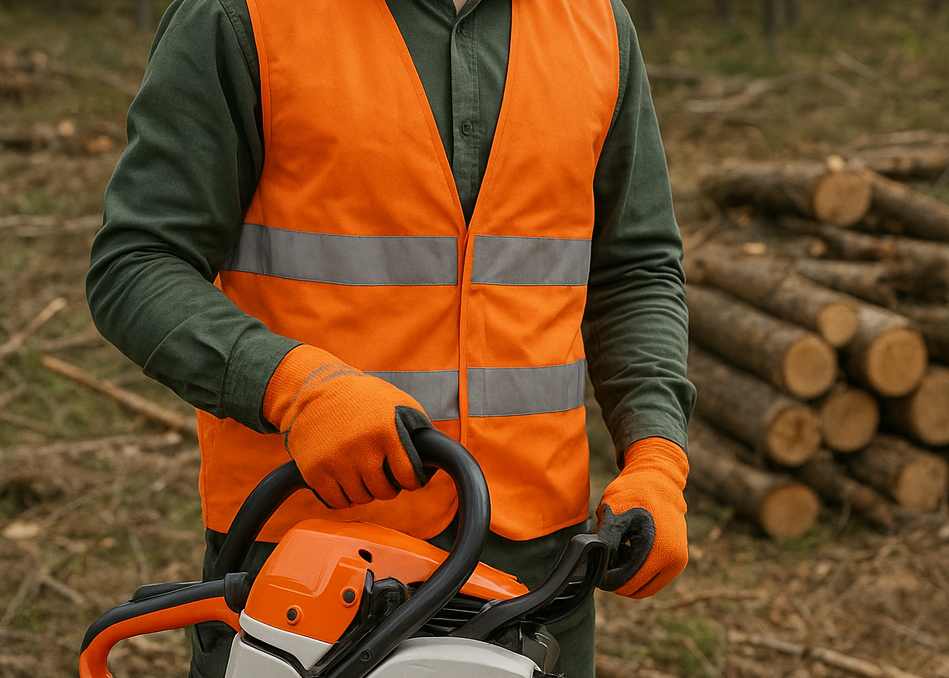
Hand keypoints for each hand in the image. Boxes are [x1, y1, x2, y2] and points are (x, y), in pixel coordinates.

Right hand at [263, 345, 431, 507]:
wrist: (312, 390)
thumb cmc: (362, 397)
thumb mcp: (396, 402)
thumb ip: (418, 428)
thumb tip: (435, 459)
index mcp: (386, 430)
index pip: (409, 477)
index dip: (411, 480)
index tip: (407, 477)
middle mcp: (361, 447)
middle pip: (384, 492)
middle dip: (387, 485)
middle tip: (381, 471)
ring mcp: (335, 461)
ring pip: (361, 499)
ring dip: (364, 490)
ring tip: (362, 471)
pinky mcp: (314, 471)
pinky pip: (338, 502)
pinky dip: (344, 496)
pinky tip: (345, 480)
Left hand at [595, 437, 688, 598]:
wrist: (659, 479)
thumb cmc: (635, 493)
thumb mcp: (614, 516)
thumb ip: (606, 545)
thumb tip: (599, 570)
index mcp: (660, 551)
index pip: (628, 583)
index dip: (607, 580)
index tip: (595, 569)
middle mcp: (674, 560)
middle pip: (637, 590)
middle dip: (618, 580)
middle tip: (603, 562)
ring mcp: (679, 561)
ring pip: (645, 587)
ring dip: (629, 577)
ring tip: (616, 555)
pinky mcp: (678, 559)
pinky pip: (654, 577)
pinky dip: (639, 571)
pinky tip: (627, 552)